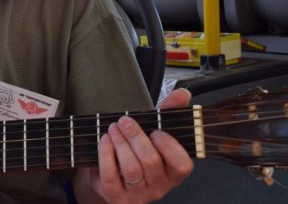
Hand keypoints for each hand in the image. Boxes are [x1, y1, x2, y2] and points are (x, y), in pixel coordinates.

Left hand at [80, 88, 193, 203]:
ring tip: (113, 128)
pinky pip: (110, 176)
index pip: (182, 165)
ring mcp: (137, 194)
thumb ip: (168, 113)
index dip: (169, 146)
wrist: (111, 177)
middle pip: (151, 161)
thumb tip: (183, 93)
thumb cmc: (137, 152)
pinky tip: (104, 140)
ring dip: (120, 143)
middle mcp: (159, 187)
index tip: (156, 131)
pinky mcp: (115, 196)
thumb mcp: (153, 132)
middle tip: (125, 121)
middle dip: (136, 137)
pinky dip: (106, 154)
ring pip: (131, 168)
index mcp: (173, 173)